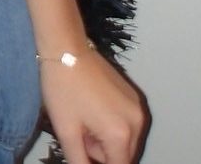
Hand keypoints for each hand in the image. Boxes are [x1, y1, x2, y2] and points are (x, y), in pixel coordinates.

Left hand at [43, 48, 148, 163]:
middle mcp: (136, 122)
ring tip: (84, 119)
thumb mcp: (66, 131)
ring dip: (107, 139)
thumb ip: (80, 161)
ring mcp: (137, 108)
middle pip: (124, 156)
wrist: (66, 48)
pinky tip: (93, 109)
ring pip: (126, 141)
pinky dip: (113, 125)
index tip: (83, 149)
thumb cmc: (63, 87)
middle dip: (102, 152)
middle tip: (80, 132)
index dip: (98, 163)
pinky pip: (128, 124)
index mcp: (120, 134)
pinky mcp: (134, 97)